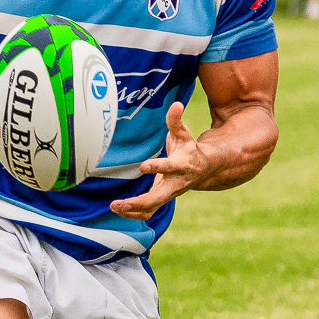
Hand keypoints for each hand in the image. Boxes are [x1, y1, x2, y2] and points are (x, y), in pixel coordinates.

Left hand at [110, 103, 214, 219]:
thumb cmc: (189, 149)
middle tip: (119, 203)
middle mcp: (176, 184)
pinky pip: (148, 213)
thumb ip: (176, 120)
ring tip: (114, 207)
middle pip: (158, 198)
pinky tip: (119, 210)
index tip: (143, 166)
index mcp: (182, 165)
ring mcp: (169, 195)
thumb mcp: (184, 134)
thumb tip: (176, 104)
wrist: (204, 169)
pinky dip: (133, 214)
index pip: (169, 167)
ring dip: (132, 211)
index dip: (157, 167)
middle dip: (138, 202)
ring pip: (152, 209)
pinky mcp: (162, 200)